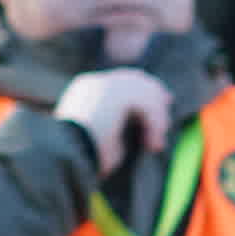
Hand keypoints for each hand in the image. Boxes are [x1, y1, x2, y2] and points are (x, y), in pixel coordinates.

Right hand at [54, 68, 173, 182]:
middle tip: (169, 116)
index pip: (122, 80)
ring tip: (154, 144)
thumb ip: (120, 124)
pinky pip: (148, 104)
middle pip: (137, 79)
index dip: (145, 89)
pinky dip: (155, 125)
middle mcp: (94, 83)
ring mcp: (104, 84)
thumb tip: (142, 125)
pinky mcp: (114, 94)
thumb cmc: (83, 156)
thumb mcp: (104, 137)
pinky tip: (152, 144)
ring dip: (157, 120)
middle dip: (157, 96)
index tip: (164, 101)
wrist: (66, 155)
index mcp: (86, 90)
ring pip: (146, 93)